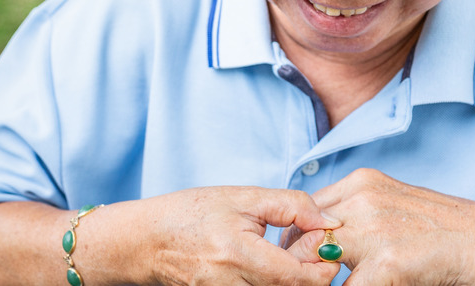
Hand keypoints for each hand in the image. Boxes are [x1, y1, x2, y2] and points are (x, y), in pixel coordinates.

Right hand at [135, 186, 341, 284]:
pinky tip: (270, 267)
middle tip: (311, 247)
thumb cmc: (192, 213)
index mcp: (238, 255)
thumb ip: (292, 206)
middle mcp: (230, 285)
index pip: (297, 278)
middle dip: (312, 273)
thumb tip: (330, 222)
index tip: (328, 248)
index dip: (324, 268)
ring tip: (287, 255)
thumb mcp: (244, 197)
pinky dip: (274, 283)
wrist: (144, 240)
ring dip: (292, 279)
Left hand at [282, 169, 474, 284]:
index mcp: (363, 182)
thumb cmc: (446, 232)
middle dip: (301, 262)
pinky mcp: (386, 263)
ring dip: (317, 278)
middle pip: (303, 232)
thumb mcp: (396, 206)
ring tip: (322, 285)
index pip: (307, 209)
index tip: (304, 262)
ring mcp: (373, 229)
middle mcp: (363, 198)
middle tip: (307, 280)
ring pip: (313, 259)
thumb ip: (361, 213)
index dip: (300, 239)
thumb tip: (324, 238)